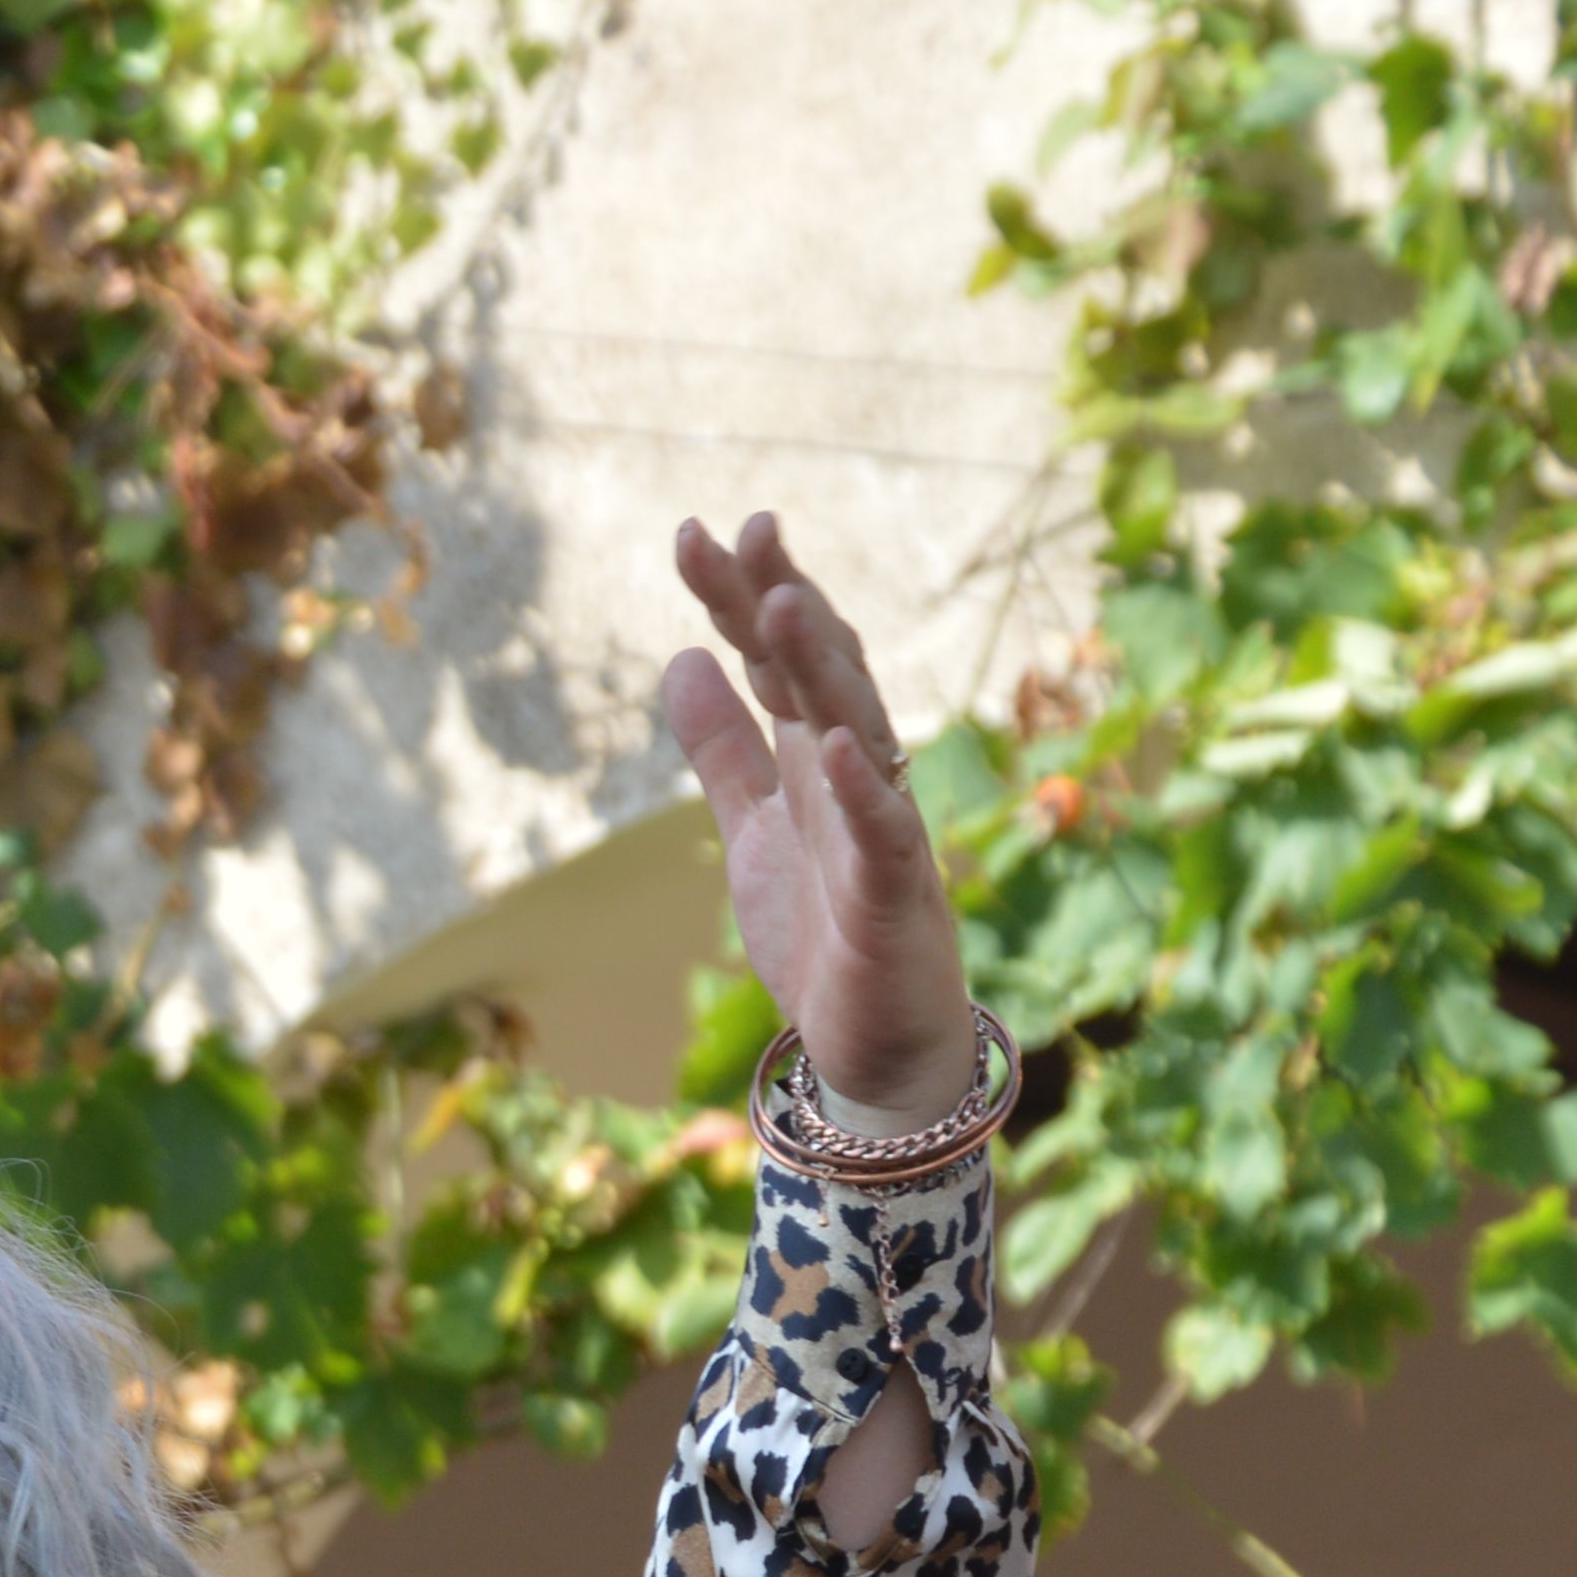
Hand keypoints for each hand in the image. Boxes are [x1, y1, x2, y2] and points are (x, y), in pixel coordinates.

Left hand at [661, 513, 979, 1132]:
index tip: (698, 534)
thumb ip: (724, 750)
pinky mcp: (896, 899)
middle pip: (822, 674)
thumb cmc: (825, 933)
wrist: (875, 1047)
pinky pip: (887, 837)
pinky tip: (832, 750)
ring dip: (823, 671)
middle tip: (746, 530)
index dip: (742, 598)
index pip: (778, 661)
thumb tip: (681, 658)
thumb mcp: (752, 830)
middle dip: (785, 602)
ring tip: (782, 605)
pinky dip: (863, 794)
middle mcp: (856, 778)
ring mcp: (883, 832)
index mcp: (816, 759)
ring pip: (857, 733)